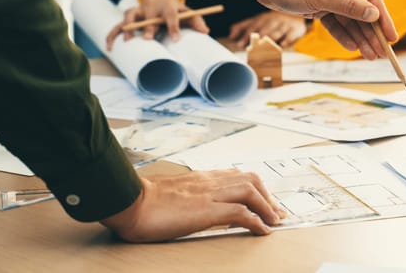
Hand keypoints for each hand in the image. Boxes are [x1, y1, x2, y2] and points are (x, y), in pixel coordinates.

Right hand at [99, 170, 285, 242]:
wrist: (128, 200)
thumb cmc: (141, 199)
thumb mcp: (170, 193)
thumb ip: (186, 194)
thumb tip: (192, 204)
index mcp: (200, 177)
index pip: (236, 176)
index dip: (255, 187)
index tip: (264, 200)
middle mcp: (209, 182)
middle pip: (250, 180)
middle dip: (267, 196)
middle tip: (277, 212)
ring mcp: (209, 194)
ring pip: (251, 192)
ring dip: (267, 207)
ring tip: (275, 221)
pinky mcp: (207, 210)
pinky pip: (241, 213)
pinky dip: (257, 221)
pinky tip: (263, 230)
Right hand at [106, 0, 209, 50]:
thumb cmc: (175, 10)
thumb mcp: (187, 13)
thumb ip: (196, 21)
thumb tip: (206, 31)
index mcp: (167, 8)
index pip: (172, 16)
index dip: (174, 27)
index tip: (176, 39)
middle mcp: (151, 9)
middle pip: (149, 17)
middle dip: (147, 27)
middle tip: (147, 38)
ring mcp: (138, 12)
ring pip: (129, 18)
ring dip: (127, 28)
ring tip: (127, 41)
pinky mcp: (129, 18)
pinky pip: (118, 26)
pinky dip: (112, 35)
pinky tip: (110, 47)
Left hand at [228, 11, 306, 48]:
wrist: (295, 13)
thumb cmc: (272, 21)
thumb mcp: (258, 21)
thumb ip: (243, 27)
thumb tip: (230, 36)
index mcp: (262, 19)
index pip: (253, 26)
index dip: (246, 35)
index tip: (240, 45)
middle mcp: (273, 20)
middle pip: (264, 30)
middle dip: (256, 39)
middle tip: (250, 49)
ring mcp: (285, 25)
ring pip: (277, 32)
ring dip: (269, 40)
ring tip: (263, 49)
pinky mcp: (296, 30)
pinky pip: (291, 35)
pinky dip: (287, 40)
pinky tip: (282, 45)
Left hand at [229, 0, 396, 59]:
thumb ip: (349, 7)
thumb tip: (375, 14)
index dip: (384, 20)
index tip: (393, 39)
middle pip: (363, 12)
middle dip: (372, 34)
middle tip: (382, 55)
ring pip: (350, 20)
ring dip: (360, 38)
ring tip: (370, 57)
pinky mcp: (320, 5)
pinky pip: (336, 23)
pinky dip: (342, 35)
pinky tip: (352, 48)